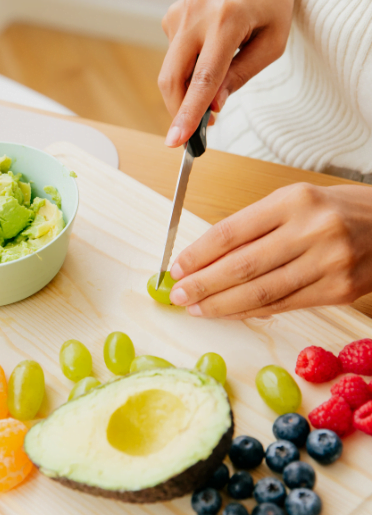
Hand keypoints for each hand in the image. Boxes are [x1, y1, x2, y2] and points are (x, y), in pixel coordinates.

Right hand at [159, 0, 293, 146]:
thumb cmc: (269, 0)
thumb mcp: (273, 41)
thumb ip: (243, 75)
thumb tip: (214, 106)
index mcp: (227, 21)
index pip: (203, 78)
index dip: (189, 112)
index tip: (176, 139)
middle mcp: (195, 17)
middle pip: (173, 79)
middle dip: (178, 111)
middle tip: (192, 133)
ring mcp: (178, 16)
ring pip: (170, 72)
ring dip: (185, 91)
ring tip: (210, 90)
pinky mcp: (170, 18)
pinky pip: (174, 57)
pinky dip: (187, 69)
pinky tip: (208, 53)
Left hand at [167, 184, 371, 318]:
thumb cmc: (335, 210)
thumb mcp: (293, 202)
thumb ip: (253, 227)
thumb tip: (206, 259)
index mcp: (294, 202)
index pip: (231, 232)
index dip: (197, 254)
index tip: (175, 268)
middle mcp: (312, 231)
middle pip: (242, 266)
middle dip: (203, 285)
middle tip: (177, 295)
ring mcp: (329, 264)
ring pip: (261, 292)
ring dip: (221, 305)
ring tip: (196, 308)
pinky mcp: (339, 291)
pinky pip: (283, 306)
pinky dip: (250, 312)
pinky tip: (228, 313)